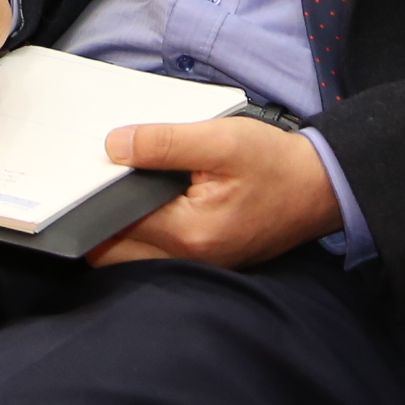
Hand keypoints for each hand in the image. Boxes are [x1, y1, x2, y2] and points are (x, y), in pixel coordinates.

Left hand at [87, 117, 341, 268]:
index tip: (83, 170)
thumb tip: (113, 146)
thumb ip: (164, 143)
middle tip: (93, 181)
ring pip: (133, 256)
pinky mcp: (207, 259)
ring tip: (118, 187)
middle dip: (97, 220)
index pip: (116, 222)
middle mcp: (190, 259)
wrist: (321, 187)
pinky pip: (157, 253)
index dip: (94, 195)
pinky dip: (142, 231)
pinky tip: (146, 199)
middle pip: (115, 251)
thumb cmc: (276, 163)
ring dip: (118, 228)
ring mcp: (199, 265)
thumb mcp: (221, 139)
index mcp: (189, 233)